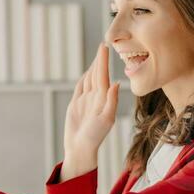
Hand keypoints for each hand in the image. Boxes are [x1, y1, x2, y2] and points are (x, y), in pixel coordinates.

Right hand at [64, 43, 119, 158]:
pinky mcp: (77, 105)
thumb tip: (116, 83)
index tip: (105, 47)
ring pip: (90, 80)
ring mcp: (86, 101)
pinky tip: (88, 72)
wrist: (80, 148)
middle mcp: (96, 98)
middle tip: (103, 46)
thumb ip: (111, 102)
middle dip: (100, 61)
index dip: (103, 62)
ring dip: (93, 68)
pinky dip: (84, 79)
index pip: (103, 76)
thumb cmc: (95, 137)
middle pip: (97, 75)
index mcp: (103, 99)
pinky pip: (81, 88)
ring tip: (98, 56)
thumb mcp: (106, 120)